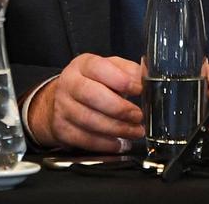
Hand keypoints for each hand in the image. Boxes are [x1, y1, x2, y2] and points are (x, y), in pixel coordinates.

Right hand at [27, 54, 142, 151]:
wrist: (65, 99)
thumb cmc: (95, 82)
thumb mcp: (112, 68)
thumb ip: (130, 70)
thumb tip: (147, 76)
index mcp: (83, 65)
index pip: (100, 68)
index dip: (122, 80)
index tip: (139, 89)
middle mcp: (69, 84)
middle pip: (92, 96)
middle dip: (120, 109)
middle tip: (138, 116)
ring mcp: (62, 107)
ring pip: (89, 121)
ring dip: (117, 129)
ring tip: (135, 131)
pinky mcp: (61, 129)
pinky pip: (84, 139)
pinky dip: (105, 144)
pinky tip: (120, 143)